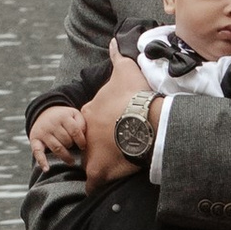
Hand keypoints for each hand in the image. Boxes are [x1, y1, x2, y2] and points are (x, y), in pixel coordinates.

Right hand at [27, 101, 86, 170]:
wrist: (44, 113)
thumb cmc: (64, 117)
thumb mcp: (74, 114)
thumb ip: (82, 123)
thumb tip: (84, 137)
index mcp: (63, 116)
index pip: (75, 131)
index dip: (81, 141)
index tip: (83, 147)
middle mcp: (52, 124)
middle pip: (66, 140)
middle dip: (72, 146)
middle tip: (74, 148)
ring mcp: (43, 132)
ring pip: (56, 147)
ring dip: (65, 156)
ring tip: (71, 160)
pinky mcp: (35, 140)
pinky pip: (37, 152)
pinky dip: (42, 161)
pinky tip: (47, 169)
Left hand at [80, 42, 150, 186]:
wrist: (144, 117)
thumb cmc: (135, 95)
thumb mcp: (124, 70)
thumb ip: (117, 56)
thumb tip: (113, 41)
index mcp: (90, 112)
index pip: (92, 120)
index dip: (104, 124)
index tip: (116, 127)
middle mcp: (86, 132)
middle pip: (89, 141)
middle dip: (99, 144)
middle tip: (117, 147)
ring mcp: (91, 152)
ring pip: (90, 160)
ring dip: (100, 163)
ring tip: (115, 166)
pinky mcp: (99, 170)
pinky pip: (92, 182)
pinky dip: (94, 186)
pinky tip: (98, 189)